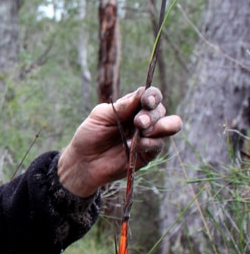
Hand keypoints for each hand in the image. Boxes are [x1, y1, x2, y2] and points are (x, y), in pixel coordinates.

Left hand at [58, 86, 181, 196]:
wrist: (83, 162)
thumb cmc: (89, 135)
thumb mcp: (101, 116)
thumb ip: (123, 106)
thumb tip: (142, 92)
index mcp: (132, 106)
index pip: (151, 95)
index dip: (153, 96)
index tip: (146, 101)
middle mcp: (143, 119)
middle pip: (161, 109)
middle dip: (152, 114)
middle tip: (138, 122)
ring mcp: (148, 136)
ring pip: (171, 125)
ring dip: (160, 126)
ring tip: (142, 130)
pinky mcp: (148, 153)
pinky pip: (158, 145)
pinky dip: (148, 143)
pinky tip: (133, 145)